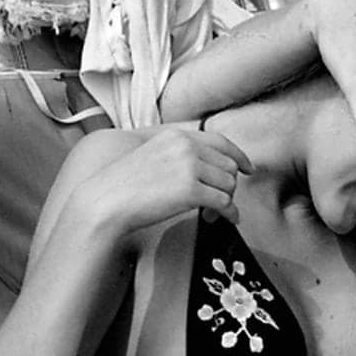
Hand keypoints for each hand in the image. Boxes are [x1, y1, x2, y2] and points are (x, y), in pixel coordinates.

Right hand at [76, 128, 252, 248]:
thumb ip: (179, 154)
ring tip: (210, 214)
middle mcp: (186, 147)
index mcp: (177, 135)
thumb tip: (211, 167)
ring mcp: (190, 167)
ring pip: (229, 186)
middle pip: (229, 167)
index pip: (221, 142)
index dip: (239, 156)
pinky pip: (225, 203)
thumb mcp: (153, 155)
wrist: (106, 201)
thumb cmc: (125, 185)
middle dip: (227, 187)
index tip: (249, 169)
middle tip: (216, 204)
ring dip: (225, 203)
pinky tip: (218, 220)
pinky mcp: (191, 191)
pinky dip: (228, 215)